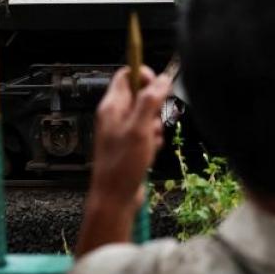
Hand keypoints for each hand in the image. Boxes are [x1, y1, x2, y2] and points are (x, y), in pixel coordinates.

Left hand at [76, 66, 170, 256]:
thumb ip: (150, 101)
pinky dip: (153, 140)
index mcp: (112, 106)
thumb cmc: (122, 165)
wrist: (114, 199)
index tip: (159, 87)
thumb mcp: (139, 129)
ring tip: (150, 142)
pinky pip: (147, 133)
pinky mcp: (129, 144)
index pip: (127, 75)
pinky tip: (150, 152)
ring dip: (155, 126)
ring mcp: (121, 130)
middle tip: (153, 122)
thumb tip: (162, 79)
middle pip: (141, 94)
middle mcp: (115, 115)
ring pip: (147, 115)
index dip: (145, 76)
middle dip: (154, 107)